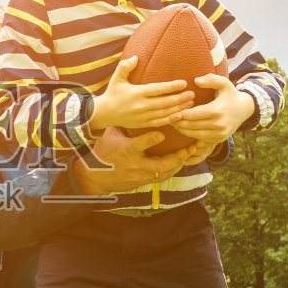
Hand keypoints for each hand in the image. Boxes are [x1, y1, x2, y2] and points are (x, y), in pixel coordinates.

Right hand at [70, 126, 206, 195]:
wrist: (96, 177)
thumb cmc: (103, 153)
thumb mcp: (110, 136)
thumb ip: (123, 123)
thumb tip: (131, 104)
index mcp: (126, 150)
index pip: (139, 145)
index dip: (151, 139)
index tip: (163, 133)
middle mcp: (135, 165)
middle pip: (160, 164)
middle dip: (177, 157)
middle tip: (189, 147)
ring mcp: (140, 176)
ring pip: (164, 173)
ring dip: (179, 163)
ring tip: (191, 152)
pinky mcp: (143, 182)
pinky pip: (162, 178)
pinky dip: (173, 170)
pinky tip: (182, 162)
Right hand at [89, 55, 193, 131]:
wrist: (105, 113)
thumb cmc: (112, 93)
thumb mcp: (117, 78)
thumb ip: (125, 67)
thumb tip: (136, 57)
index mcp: (136, 93)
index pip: (157, 89)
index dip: (171, 86)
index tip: (184, 83)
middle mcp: (141, 105)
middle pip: (165, 102)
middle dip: (180, 98)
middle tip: (192, 94)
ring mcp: (143, 116)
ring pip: (165, 113)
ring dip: (179, 108)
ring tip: (191, 103)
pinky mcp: (143, 124)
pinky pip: (160, 122)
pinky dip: (171, 119)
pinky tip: (180, 115)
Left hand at [169, 73, 254, 143]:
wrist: (245, 109)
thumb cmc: (230, 94)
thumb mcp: (224, 83)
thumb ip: (211, 79)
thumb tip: (196, 80)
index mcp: (217, 110)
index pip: (193, 114)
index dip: (181, 113)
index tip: (172, 109)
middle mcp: (218, 124)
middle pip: (192, 126)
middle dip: (178, 122)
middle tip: (168, 118)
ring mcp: (219, 134)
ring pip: (195, 135)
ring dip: (182, 130)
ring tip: (173, 124)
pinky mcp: (220, 139)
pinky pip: (201, 140)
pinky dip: (191, 136)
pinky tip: (184, 129)